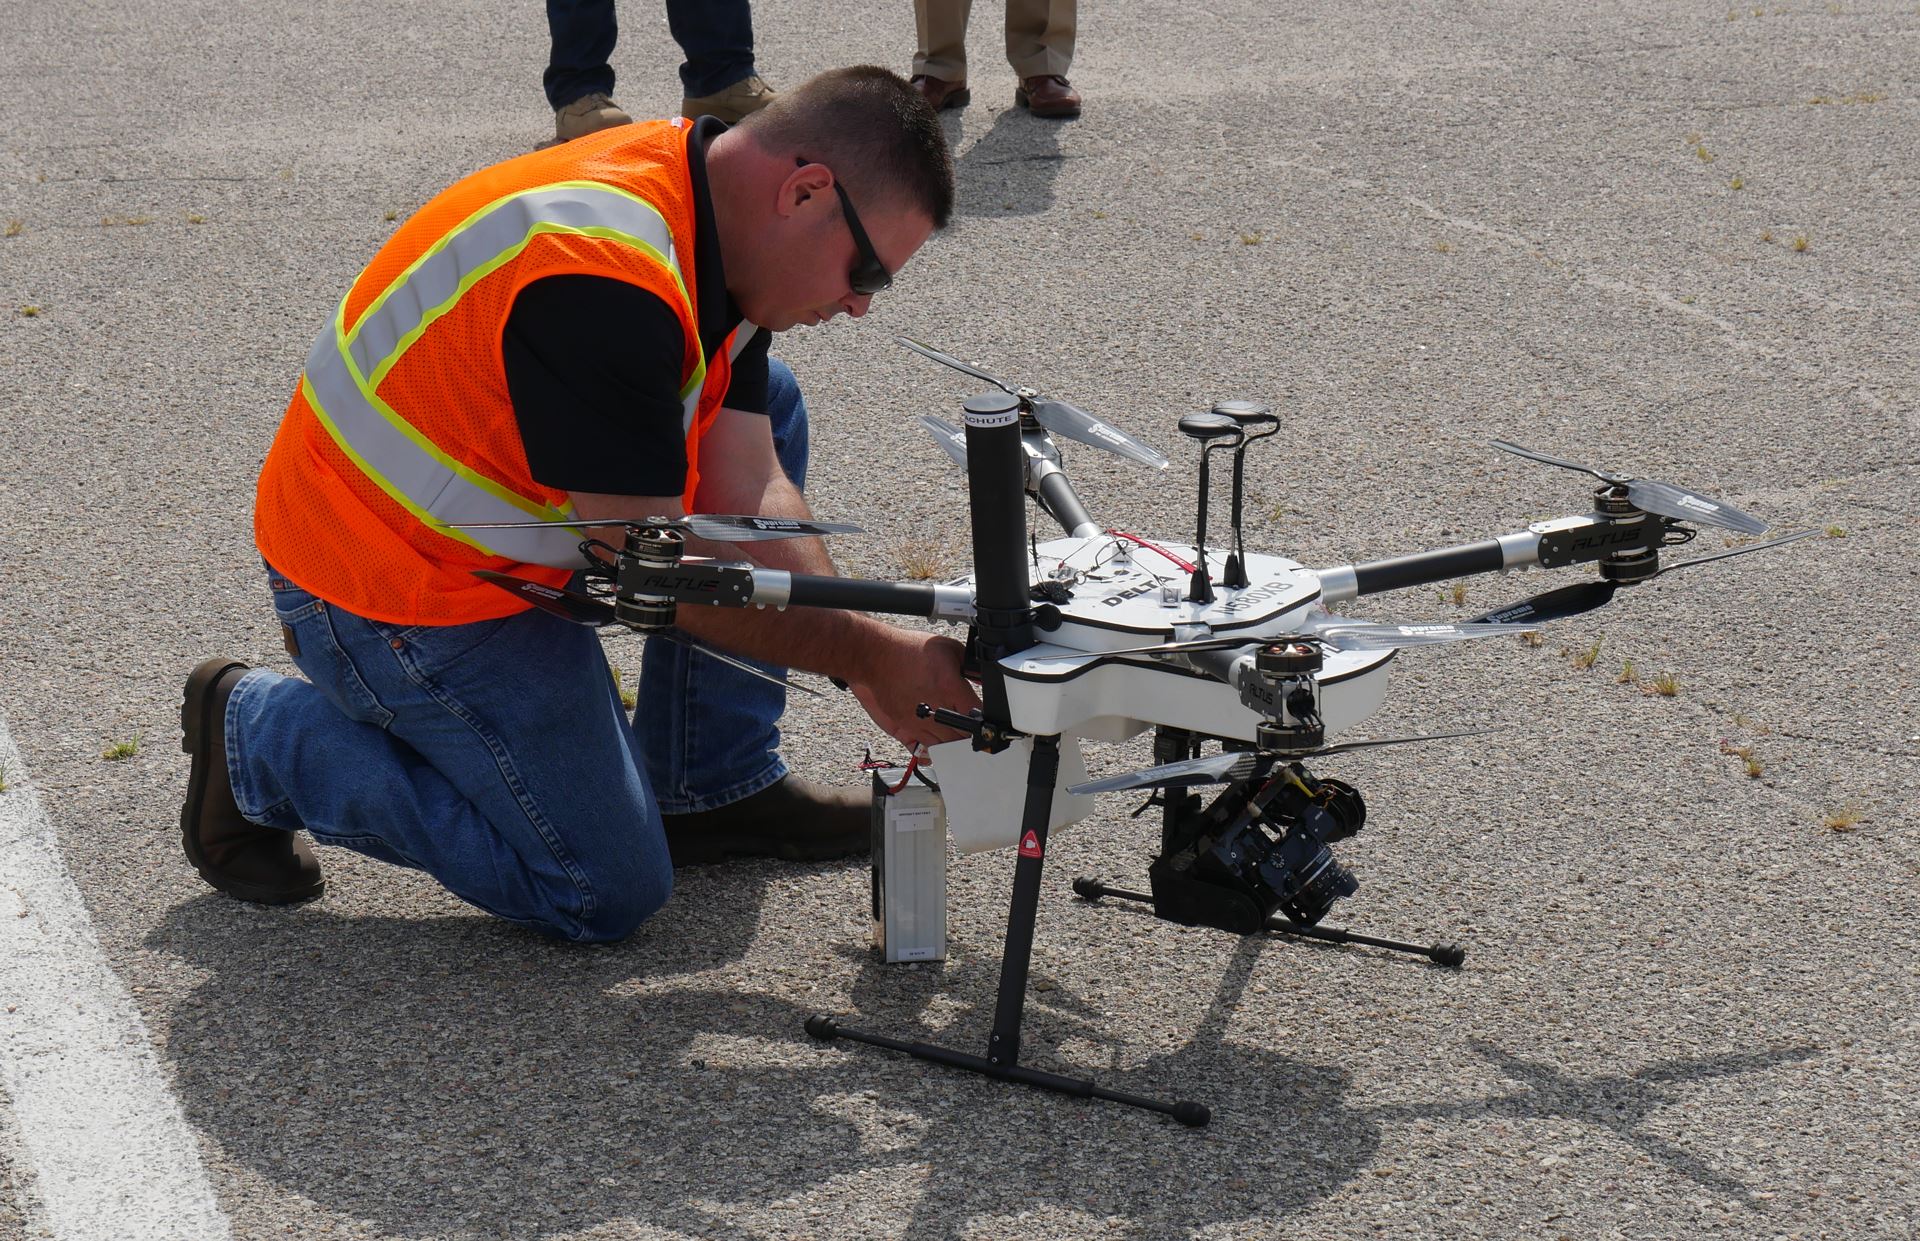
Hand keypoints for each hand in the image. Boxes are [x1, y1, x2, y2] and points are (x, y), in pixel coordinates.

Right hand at [848, 629, 979, 752]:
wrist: (874, 657)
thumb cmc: (908, 650)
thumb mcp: (948, 648)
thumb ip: (970, 667)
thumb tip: (983, 679)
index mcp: (950, 688)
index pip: (979, 716)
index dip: (986, 719)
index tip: (987, 718)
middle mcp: (936, 709)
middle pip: (964, 736)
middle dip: (971, 732)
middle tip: (973, 726)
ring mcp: (919, 722)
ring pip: (946, 746)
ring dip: (954, 742)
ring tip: (956, 733)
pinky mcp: (905, 728)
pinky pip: (924, 748)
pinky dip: (934, 747)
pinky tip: (938, 740)